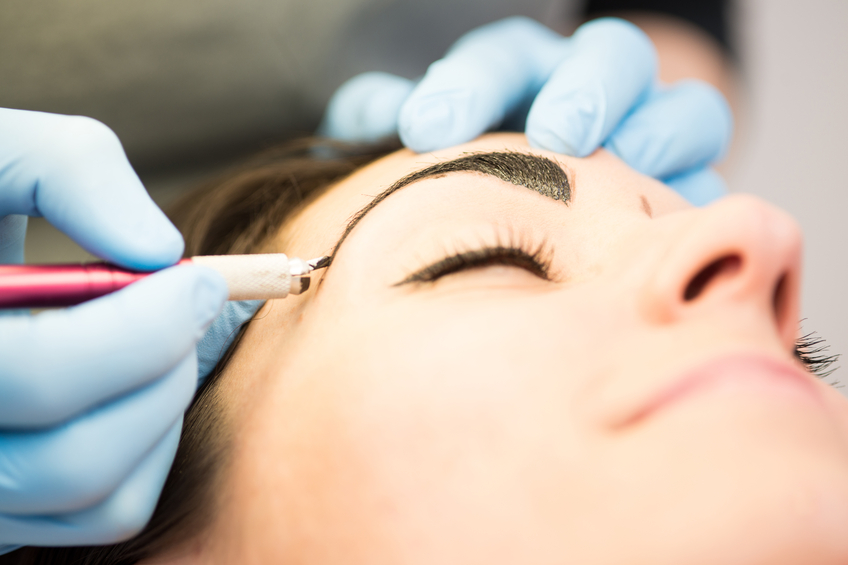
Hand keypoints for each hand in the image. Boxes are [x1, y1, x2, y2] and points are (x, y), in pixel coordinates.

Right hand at [0, 108, 227, 551]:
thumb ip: (69, 171)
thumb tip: (159, 250)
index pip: (39, 374)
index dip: (144, 329)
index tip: (202, 277)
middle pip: (75, 459)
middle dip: (164, 370)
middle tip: (188, 302)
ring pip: (100, 499)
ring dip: (163, 409)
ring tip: (159, 338)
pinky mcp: (7, 509)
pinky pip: (105, 512)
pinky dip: (150, 448)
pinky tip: (135, 381)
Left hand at [321, 17, 731, 205]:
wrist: (558, 207)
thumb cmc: (480, 169)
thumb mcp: (435, 140)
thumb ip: (394, 123)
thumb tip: (361, 113)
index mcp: (526, 77)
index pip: (504, 58)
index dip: (469, 84)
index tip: (423, 128)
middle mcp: (596, 93)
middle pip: (612, 57)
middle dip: (586, 88)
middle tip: (556, 132)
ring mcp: (653, 136)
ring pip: (686, 108)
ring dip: (661, 130)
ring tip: (631, 160)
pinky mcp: (689, 187)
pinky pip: (710, 180)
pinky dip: (694, 193)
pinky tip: (663, 221)